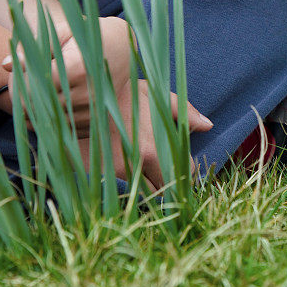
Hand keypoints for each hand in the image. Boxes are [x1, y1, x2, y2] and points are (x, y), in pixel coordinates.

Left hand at [3, 16, 133, 134]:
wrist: (122, 45)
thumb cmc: (88, 33)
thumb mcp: (62, 32)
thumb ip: (34, 47)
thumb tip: (6, 64)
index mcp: (78, 68)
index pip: (35, 86)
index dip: (20, 83)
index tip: (16, 75)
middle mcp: (88, 93)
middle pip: (40, 107)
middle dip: (23, 99)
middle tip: (20, 86)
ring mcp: (94, 110)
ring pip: (51, 122)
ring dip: (36, 112)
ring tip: (34, 94)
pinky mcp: (97, 120)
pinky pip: (66, 130)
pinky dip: (53, 122)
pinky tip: (50, 106)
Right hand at [77, 80, 210, 192]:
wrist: (78, 96)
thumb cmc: (120, 92)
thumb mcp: (154, 94)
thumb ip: (183, 111)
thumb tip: (208, 126)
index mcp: (154, 148)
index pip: (185, 172)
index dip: (189, 170)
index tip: (186, 165)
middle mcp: (137, 166)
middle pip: (166, 190)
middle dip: (173, 183)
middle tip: (172, 172)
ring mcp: (118, 173)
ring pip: (146, 195)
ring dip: (154, 188)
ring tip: (154, 174)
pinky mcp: (102, 175)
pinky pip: (126, 191)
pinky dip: (134, 188)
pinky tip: (136, 176)